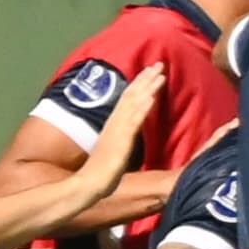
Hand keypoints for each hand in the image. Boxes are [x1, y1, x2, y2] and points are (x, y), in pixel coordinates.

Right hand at [52, 65, 168, 215]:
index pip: (127, 100)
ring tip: (159, 73)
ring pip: (134, 103)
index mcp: (114, 125)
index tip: (150, 72)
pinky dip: (143, 108)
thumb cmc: (102, 172)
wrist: (89, 185)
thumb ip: (121, 140)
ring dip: (147, 87)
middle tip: (159, 64)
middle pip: (131, 95)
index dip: (139, 85)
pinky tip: (152, 97)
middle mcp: (115, 123)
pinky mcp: (122, 141)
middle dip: (145, 78)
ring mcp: (118, 131)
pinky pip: (134, 122)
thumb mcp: (114, 151)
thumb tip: (127, 137)